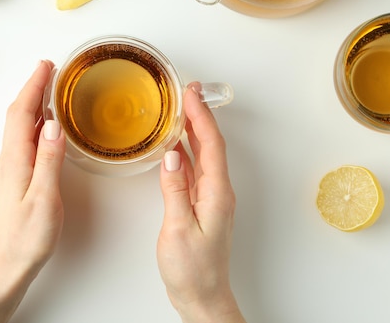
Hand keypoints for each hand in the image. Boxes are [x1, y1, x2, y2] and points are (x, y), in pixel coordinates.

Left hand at [0, 60, 65, 322]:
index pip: (23, 112)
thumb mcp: (44, 198)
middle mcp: (10, 159)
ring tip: (49, 88)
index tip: (47, 65)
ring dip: (33, 102)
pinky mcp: (17, 177)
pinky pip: (24, 138)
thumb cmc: (27, 237)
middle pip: (18, 114)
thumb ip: (49, 160)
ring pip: (20, 125)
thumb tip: (55, 124)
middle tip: (50, 69)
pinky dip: (35, 122)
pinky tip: (46, 125)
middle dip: (32, 88)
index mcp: (16, 159)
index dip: (34, 86)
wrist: (8, 264)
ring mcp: (12, 168)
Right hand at [157, 83, 244, 322]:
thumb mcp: (179, 228)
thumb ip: (175, 190)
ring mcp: (210, 197)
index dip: (201, 116)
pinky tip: (175, 146)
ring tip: (181, 109)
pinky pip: (195, 169)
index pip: (211, 144)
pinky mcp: (201, 205)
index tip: (190, 94)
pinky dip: (186, 151)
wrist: (202, 297)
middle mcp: (218, 191)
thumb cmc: (193, 269)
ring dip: (193, 130)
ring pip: (203, 154)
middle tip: (188, 91)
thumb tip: (171, 156)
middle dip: (200, 115)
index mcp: (217, 193)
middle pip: (211, 144)